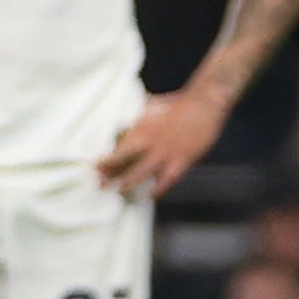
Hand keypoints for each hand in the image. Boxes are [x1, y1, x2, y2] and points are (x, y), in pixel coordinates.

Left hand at [100, 89, 227, 196]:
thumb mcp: (149, 107)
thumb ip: (135, 118)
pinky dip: (157, 189)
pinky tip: (150, 195)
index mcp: (140, 128)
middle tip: (99, 184)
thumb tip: (120, 124)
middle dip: (109, 175)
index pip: (117, 149)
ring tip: (118, 192)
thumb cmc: (176, 103)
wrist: (203, 103)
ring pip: (140, 174)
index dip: (105, 160)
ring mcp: (165, 153)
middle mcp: (149, 143)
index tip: (94, 167)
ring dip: (128, 184)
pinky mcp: (181, 161)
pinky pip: (166, 181)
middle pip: (123, 163)